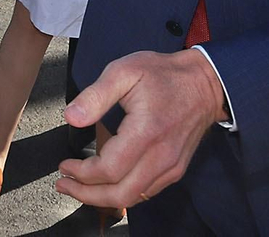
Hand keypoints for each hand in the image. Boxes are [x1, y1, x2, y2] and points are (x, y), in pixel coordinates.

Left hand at [54, 49, 228, 209]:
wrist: (205, 83)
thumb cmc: (164, 75)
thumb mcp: (124, 71)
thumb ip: (95, 96)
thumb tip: (71, 117)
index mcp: (146, 132)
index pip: (109, 169)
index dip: (81, 174)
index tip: (64, 167)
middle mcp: (161, 156)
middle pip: (120, 194)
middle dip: (87, 195)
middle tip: (64, 185)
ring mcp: (171, 166)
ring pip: (133, 198)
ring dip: (102, 197)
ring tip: (79, 187)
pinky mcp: (176, 169)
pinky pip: (146, 192)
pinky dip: (122, 193)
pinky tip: (106, 184)